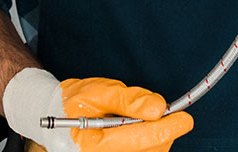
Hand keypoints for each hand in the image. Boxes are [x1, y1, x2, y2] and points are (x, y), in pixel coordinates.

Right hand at [3, 68, 192, 151]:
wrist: (53, 115)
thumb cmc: (73, 101)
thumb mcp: (98, 91)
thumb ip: (128, 99)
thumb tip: (157, 107)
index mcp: (94, 143)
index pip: (140, 139)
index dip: (167, 128)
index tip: (184, 117)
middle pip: (150, 151)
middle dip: (165, 132)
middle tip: (168, 113)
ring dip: (157, 138)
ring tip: (144, 119)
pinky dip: (148, 143)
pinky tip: (140, 131)